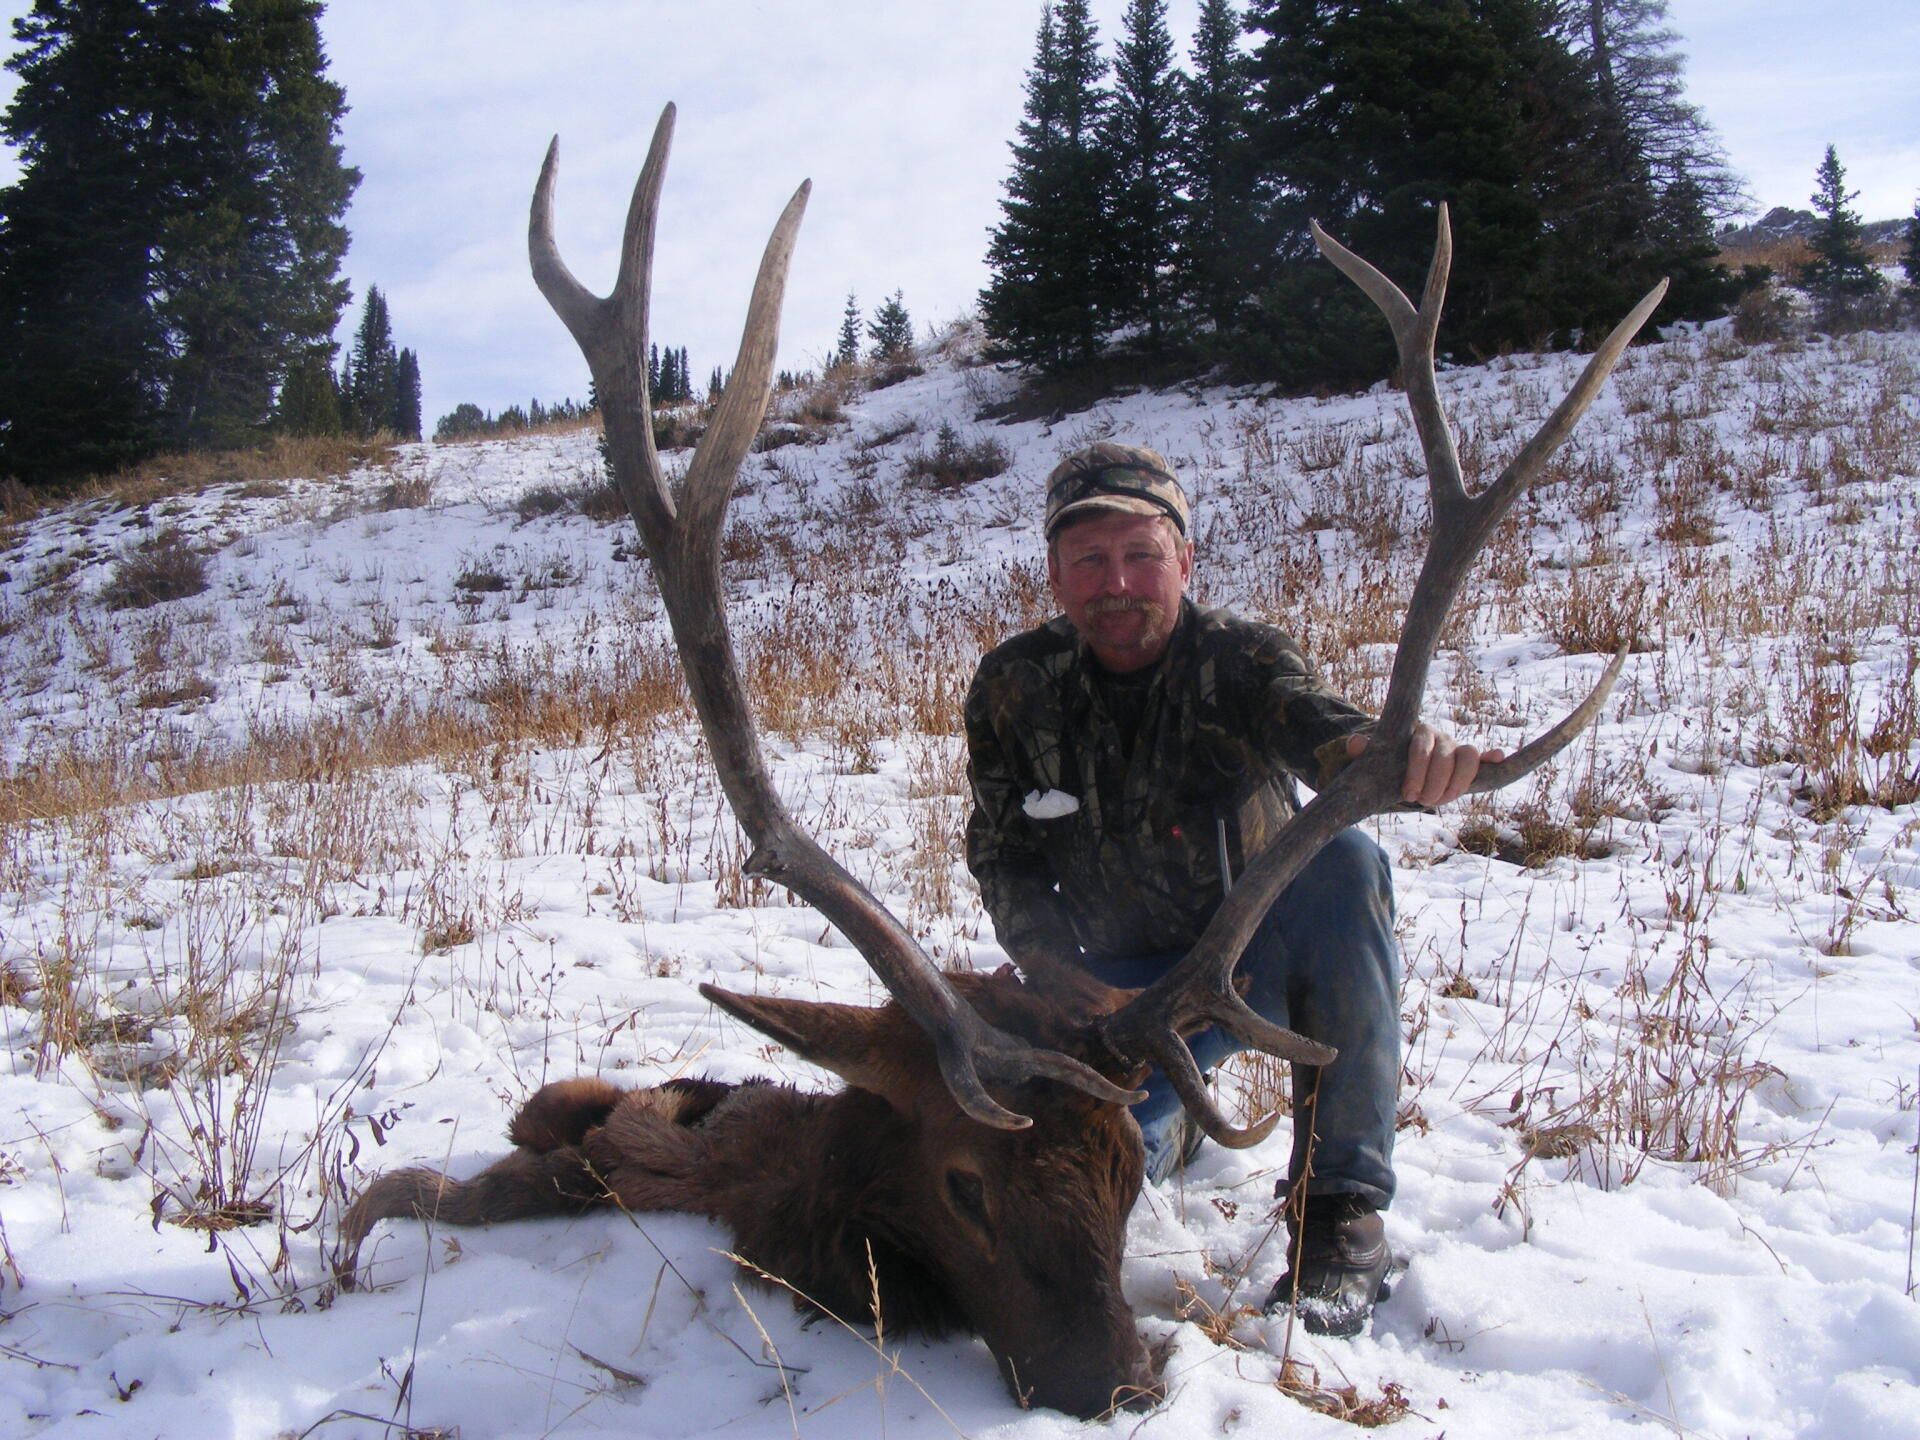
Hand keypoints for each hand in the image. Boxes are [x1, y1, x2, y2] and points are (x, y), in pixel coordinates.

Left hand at [1345, 725, 1505, 807]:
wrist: (1401, 769)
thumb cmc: (1386, 765)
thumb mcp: (1371, 761)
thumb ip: (1363, 751)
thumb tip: (1356, 742)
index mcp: (1417, 734)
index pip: (1422, 748)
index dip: (1417, 772)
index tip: (1408, 794)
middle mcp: (1441, 737)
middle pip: (1447, 757)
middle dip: (1436, 783)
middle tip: (1423, 801)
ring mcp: (1457, 749)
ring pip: (1469, 758)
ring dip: (1458, 782)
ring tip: (1442, 800)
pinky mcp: (1469, 764)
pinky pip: (1484, 759)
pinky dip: (1493, 759)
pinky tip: (1499, 759)